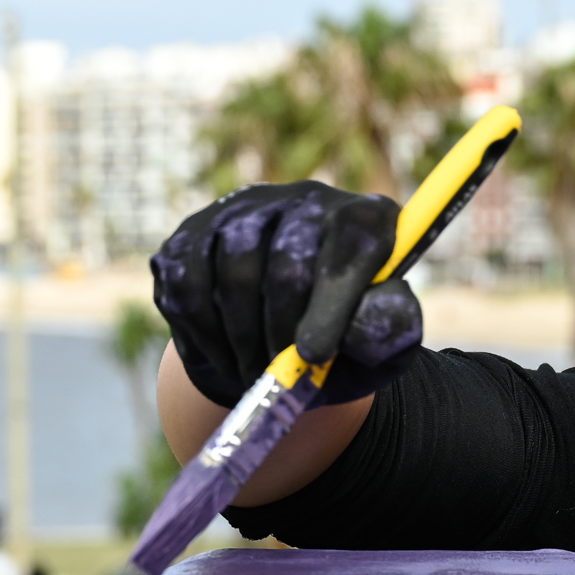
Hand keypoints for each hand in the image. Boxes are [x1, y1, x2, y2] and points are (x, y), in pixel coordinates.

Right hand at [151, 182, 423, 407]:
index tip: (315, 354)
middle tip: (279, 374)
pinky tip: (223, 354)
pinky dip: (202, 331)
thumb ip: (387, 334)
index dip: (331, 300)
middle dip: (281, 330)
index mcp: (366, 222)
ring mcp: (247, 209)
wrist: (286, 350)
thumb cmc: (344, 347)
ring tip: (254, 372)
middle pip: (286, 256)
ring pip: (233, 268)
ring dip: (241, 336)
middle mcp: (307, 200)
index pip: (351, 242)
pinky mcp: (196, 231)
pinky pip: (188, 281)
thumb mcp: (381, 349)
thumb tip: (366, 324)